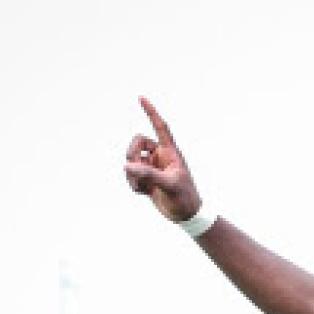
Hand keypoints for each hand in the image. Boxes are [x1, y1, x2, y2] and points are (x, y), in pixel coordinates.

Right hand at [124, 97, 203, 221]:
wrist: (185, 215)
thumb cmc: (185, 198)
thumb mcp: (169, 186)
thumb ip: (148, 175)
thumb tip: (127, 166)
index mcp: (171, 153)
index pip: (160, 128)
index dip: (151, 113)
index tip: (141, 98)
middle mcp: (160, 156)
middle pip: (137, 142)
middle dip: (131, 153)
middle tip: (132, 167)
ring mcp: (152, 167)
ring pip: (131, 160)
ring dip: (132, 174)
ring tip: (143, 187)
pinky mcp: (146, 178)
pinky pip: (131, 175)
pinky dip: (133, 184)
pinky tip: (144, 193)